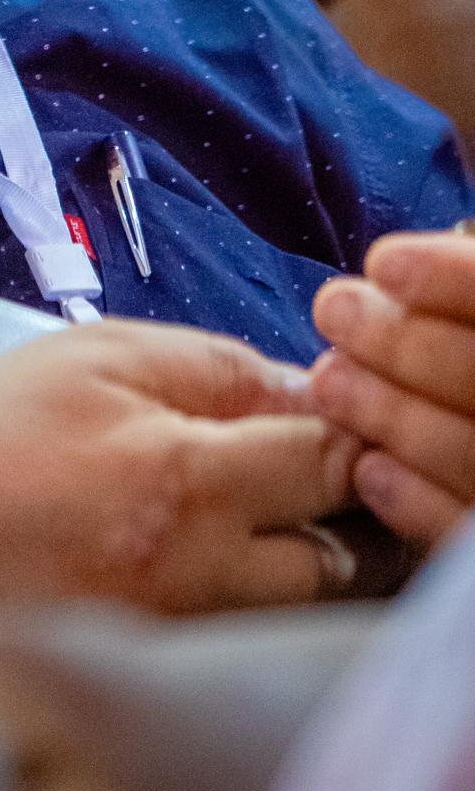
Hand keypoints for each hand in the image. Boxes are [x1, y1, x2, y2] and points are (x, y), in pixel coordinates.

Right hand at [0, 317, 357, 627]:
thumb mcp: (94, 357)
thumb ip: (212, 366)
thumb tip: (304, 393)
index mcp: (183, 478)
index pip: (327, 461)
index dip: (340, 432)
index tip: (321, 419)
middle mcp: (194, 572)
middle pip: (335, 556)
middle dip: (324, 509)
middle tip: (283, 473)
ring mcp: (176, 635)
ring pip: (291, 608)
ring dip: (285, 561)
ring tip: (225, 518)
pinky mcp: (150, 673)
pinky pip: (234, 638)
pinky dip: (231, 600)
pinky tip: (180, 560)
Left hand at [312, 228, 474, 547]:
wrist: (459, 399)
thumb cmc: (467, 334)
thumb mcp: (466, 284)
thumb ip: (462, 272)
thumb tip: (419, 255)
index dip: (453, 280)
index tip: (383, 262)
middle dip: (406, 344)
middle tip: (334, 313)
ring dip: (395, 417)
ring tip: (330, 381)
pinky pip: (471, 535)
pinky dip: (421, 505)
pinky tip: (369, 468)